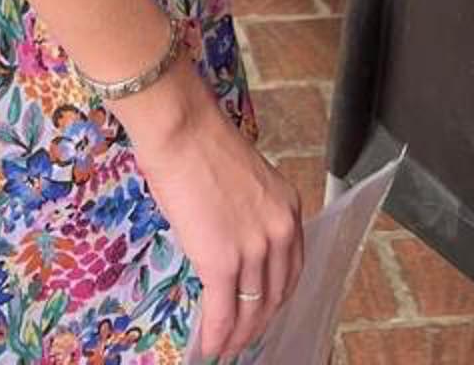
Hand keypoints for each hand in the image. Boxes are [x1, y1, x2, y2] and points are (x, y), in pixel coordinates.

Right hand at [118, 57, 303, 357]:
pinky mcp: (222, 261)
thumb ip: (248, 216)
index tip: (263, 310)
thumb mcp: (245, 182)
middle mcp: (280, 232)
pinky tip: (209, 347)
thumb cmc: (201, 144)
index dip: (275, 297)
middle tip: (244, 337)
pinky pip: (223, 311)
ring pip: (251, 308)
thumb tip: (229, 242)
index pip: (290, 270)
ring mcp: (254, 250)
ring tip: (226, 348)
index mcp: (288, 210)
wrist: (182, 130)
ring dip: (238, 335)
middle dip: (258, 322)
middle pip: (274, 295)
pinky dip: (217, 335)